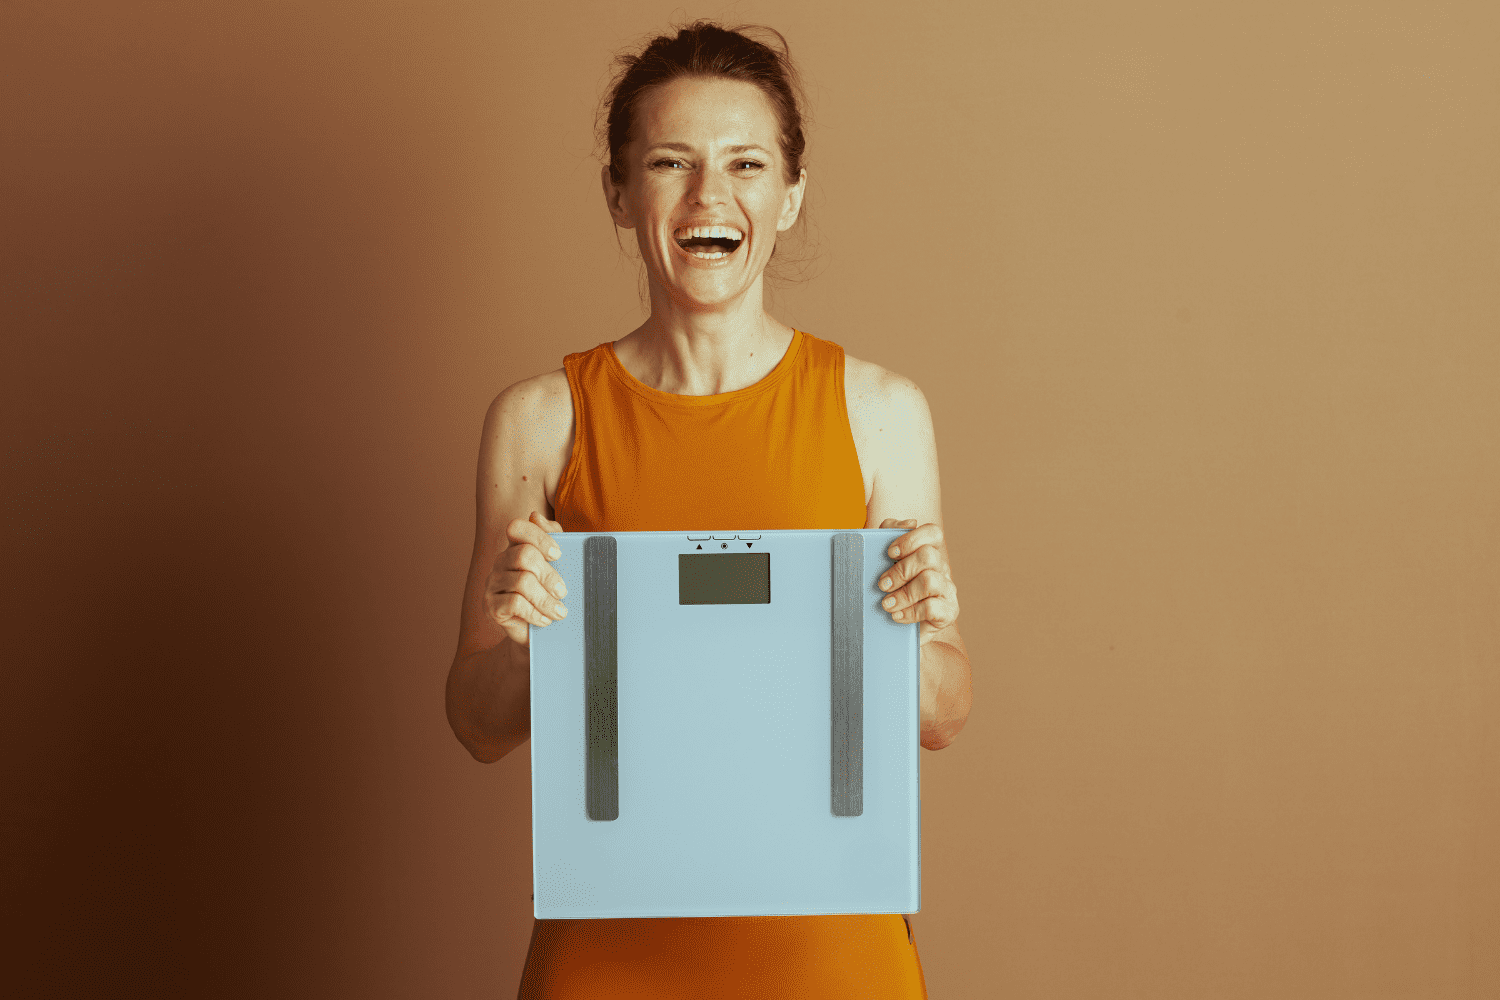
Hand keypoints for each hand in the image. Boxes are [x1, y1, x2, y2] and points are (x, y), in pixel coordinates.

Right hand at [483, 510, 568, 646]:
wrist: (537, 631)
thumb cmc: (549, 593)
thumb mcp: (559, 565)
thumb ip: (553, 537)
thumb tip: (536, 516)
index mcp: (515, 547)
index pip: (517, 528)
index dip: (538, 537)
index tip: (558, 555)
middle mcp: (501, 561)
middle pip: (523, 555)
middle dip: (549, 575)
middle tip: (563, 591)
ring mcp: (493, 583)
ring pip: (522, 582)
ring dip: (546, 600)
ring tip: (560, 612)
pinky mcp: (491, 606)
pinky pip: (514, 604)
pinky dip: (535, 613)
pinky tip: (545, 620)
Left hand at [877, 518, 959, 640]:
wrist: (893, 632)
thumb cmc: (888, 592)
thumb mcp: (882, 562)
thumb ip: (889, 535)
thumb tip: (908, 522)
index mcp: (929, 553)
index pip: (933, 533)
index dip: (911, 539)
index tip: (890, 552)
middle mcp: (942, 569)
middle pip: (929, 556)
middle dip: (901, 570)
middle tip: (882, 584)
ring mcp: (947, 590)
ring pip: (930, 580)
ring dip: (903, 594)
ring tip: (886, 604)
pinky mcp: (948, 612)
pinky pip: (932, 607)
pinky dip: (910, 612)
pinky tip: (897, 617)